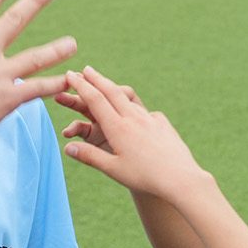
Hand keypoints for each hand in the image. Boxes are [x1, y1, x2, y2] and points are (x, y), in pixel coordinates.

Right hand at [61, 67, 207, 200]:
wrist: (180, 178)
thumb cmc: (145, 178)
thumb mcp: (113, 170)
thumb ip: (89, 156)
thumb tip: (67, 148)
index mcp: (118, 128)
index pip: (95, 100)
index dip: (81, 86)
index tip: (70, 75)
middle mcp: (133, 118)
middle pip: (111, 91)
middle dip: (96, 78)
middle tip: (85, 69)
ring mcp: (149, 118)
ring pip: (127, 98)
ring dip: (114, 89)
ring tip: (106, 86)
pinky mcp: (162, 123)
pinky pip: (145, 111)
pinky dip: (135, 107)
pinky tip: (136, 113)